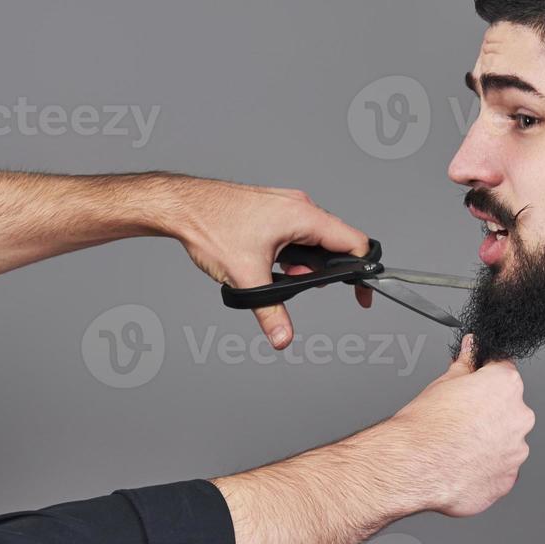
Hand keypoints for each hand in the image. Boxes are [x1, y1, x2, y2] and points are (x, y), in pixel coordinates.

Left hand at [164, 176, 368, 347]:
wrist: (182, 205)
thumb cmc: (211, 226)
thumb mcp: (246, 277)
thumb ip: (270, 312)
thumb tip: (283, 338)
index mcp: (303, 216)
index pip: (354, 242)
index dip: (362, 271)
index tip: (360, 294)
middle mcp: (300, 206)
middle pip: (335, 243)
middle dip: (323, 272)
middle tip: (298, 285)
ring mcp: (287, 205)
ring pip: (313, 240)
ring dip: (303, 264)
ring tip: (277, 273)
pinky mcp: (274, 209)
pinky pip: (297, 233)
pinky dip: (290, 253)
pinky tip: (269, 262)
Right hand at [382, 334, 534, 516]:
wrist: (413, 466)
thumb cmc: (425, 426)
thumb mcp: (443, 383)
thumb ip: (465, 364)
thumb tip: (471, 348)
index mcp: (506, 386)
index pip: (504, 370)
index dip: (486, 378)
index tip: (475, 386)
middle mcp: (519, 417)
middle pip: (509, 409)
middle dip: (489, 413)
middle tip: (461, 420)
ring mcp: (516, 452)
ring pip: (506, 442)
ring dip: (488, 443)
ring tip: (459, 446)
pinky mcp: (507, 480)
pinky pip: (500, 470)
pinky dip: (485, 468)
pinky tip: (462, 465)